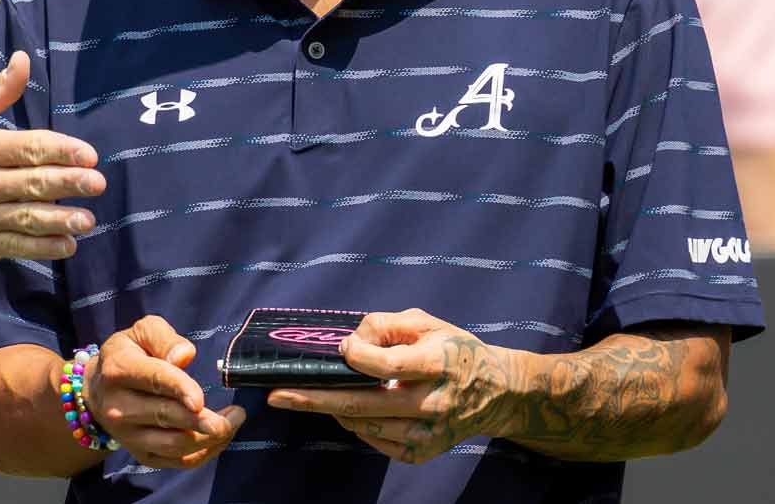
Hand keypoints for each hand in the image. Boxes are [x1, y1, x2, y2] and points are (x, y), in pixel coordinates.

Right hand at [0, 51, 104, 260]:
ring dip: (62, 219)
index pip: (29, 148)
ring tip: (88, 219)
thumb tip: (23, 61)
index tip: (88, 155)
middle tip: (98, 183)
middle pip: (34, 183)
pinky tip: (66, 244)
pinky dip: (42, 247)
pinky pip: (14, 246)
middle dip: (70, 184)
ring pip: (27, 218)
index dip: (62, 151)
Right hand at [83, 315, 246, 468]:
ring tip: (233, 422)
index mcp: (119, 370)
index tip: (200, 399)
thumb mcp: (142, 333)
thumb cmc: (129, 354)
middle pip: (166, 417)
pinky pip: (178, 461)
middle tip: (236, 415)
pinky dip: (205, 452)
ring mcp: (129, 435)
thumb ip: (164, 339)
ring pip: (174, 444)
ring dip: (210, 438)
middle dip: (203, 419)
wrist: (97, 389)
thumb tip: (184, 356)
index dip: (179, 390)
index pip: (153, 381)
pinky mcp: (141, 454)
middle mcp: (119, 407)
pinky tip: (221, 437)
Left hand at [267, 308, 510, 464]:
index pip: (386, 365)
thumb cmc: (454, 349)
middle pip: (364, 405)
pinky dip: (356, 424)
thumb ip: (385, 325)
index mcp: (437, 363)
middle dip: (314, 400)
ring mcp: (429, 433)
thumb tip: (348, 343)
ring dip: (332, 409)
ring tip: (312, 394)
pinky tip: (350, 408)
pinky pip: (376, 441)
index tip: (341, 347)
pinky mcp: (424, 453)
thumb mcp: (426, 322)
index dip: (356, 356)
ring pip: (365, 426)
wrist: (497, 393)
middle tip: (277, 395)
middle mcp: (434, 402)